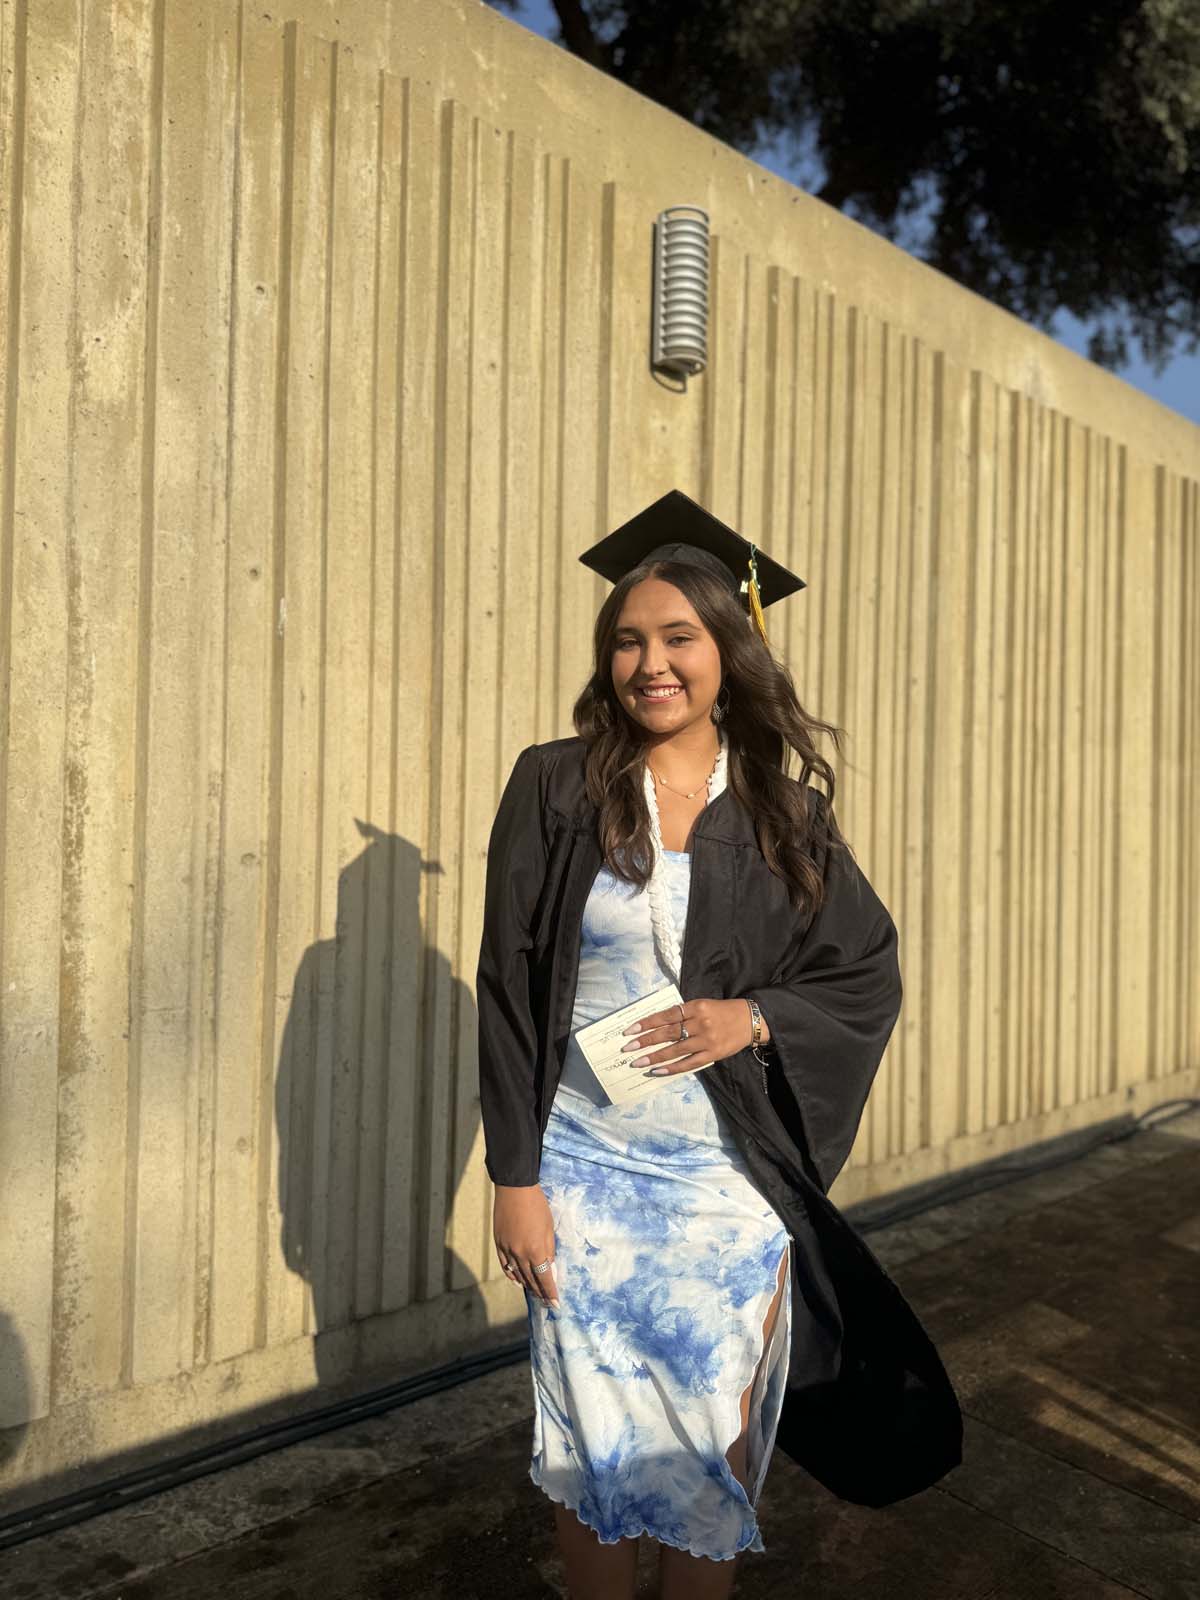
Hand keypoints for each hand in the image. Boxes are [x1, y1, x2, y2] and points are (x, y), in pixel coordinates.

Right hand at [493, 1184, 559, 1306]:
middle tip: (546, 1303)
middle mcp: (520, 1253)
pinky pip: (505, 1266)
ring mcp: (507, 1249)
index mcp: (535, 1249)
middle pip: (531, 1280)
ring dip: (527, 1287)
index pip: (544, 1278)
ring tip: (535, 1295)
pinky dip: (512, 1276)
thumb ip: (549, 1250)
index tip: (555, 1304)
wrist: (514, 1189)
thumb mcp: (548, 1227)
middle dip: (540, 1293)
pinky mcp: (499, 1244)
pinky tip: (517, 1282)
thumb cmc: (537, 1205)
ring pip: (518, 1275)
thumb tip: (549, 1268)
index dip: (550, 1293)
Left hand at [620, 997, 769, 1076]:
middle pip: (668, 1033)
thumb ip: (683, 1013)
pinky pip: (688, 1063)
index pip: (666, 1015)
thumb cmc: (722, 1011)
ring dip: (654, 1057)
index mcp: (696, 1007)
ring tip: (638, 1062)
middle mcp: (700, 1023)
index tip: (630, 1030)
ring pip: (675, 1050)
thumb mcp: (703, 1004)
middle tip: (628, 1048)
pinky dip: (671, 1068)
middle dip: (645, 1041)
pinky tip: (657, 1071)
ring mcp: (706, 1040)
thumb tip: (657, 1024)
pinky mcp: (713, 1055)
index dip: (647, 1023)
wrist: (750, 1021)